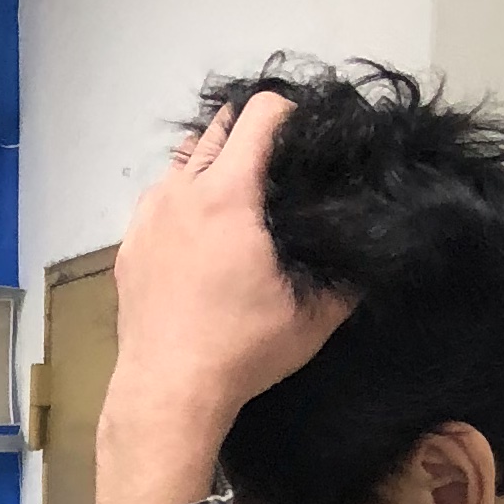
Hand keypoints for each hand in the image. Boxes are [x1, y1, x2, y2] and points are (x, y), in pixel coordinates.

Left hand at [66, 97, 350, 503]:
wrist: (166, 392)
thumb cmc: (241, 351)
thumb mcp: (311, 318)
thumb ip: (347, 279)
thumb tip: (375, 254)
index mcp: (227, 196)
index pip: (259, 114)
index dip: (290, 111)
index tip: (310, 133)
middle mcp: (181, 193)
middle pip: (217, 129)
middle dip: (251, 131)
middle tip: (281, 156)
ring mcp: (147, 217)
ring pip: (182, 162)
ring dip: (212, 161)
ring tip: (241, 187)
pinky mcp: (128, 245)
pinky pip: (156, 199)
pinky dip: (181, 196)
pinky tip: (200, 227)